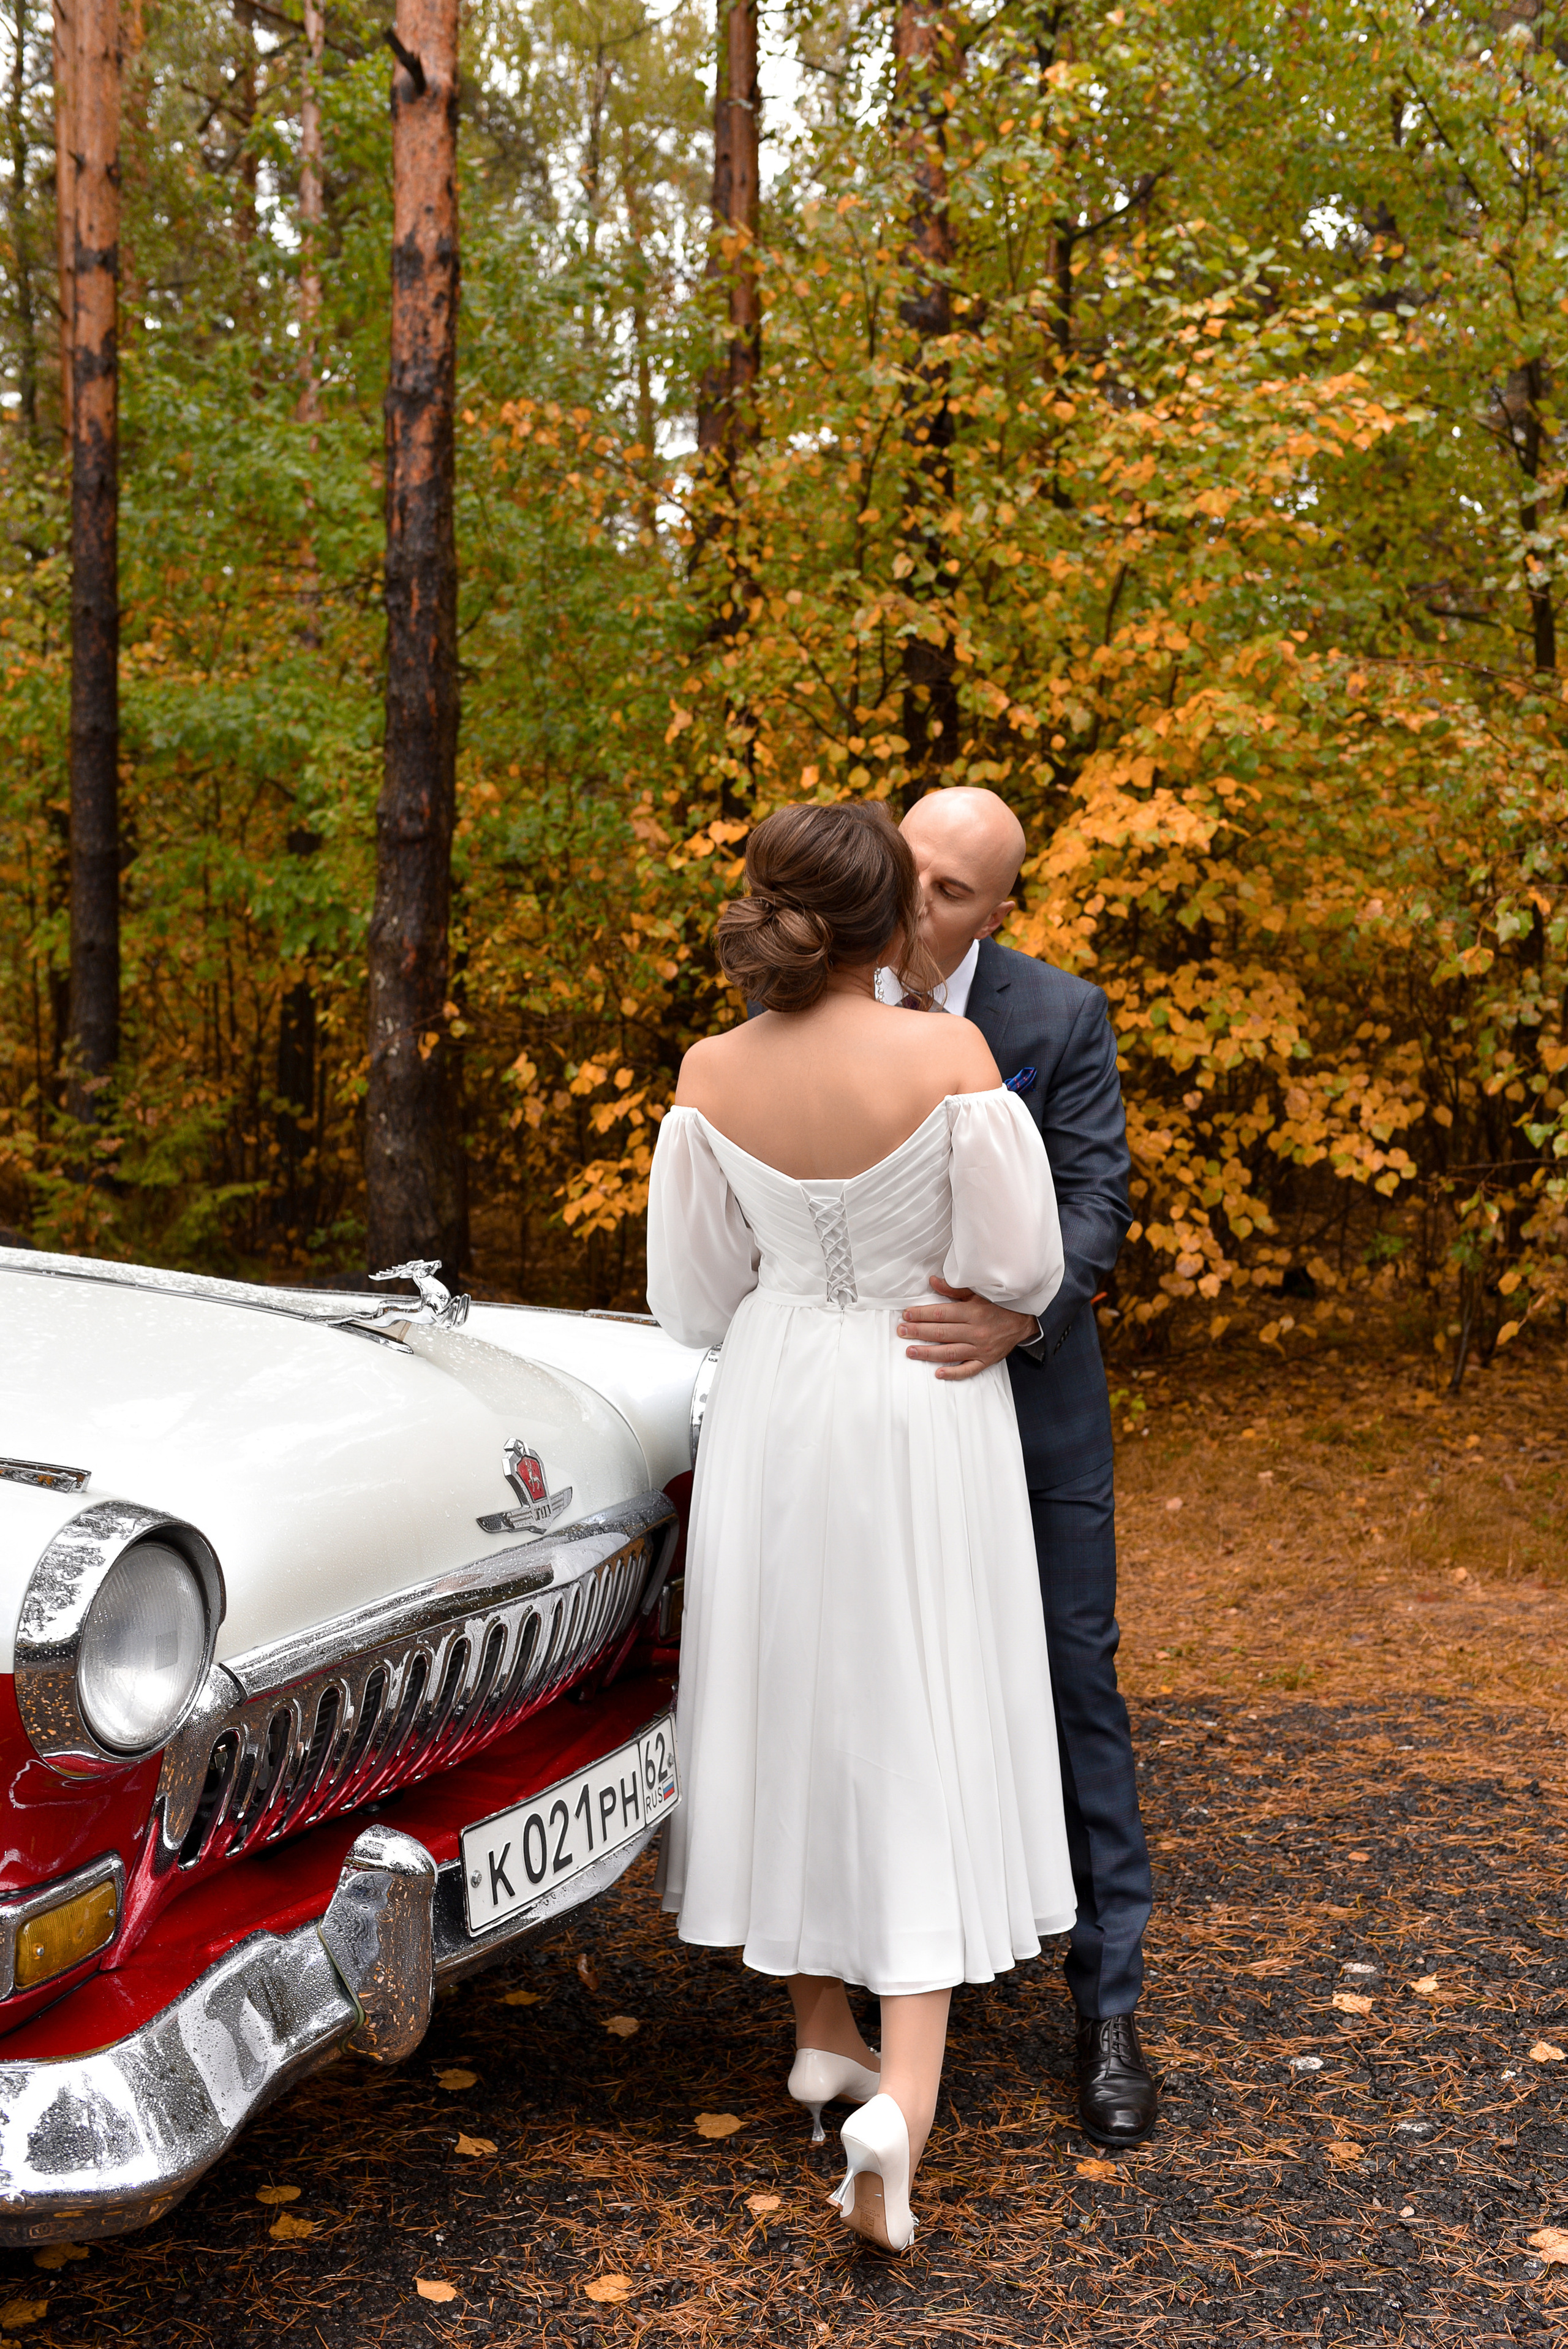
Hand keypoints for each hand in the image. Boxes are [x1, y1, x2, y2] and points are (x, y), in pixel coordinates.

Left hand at [896, 1277, 1038, 1380]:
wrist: (1024, 1321)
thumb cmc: (998, 1305)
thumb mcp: (977, 1293)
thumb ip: (954, 1289)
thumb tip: (932, 1281)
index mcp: (973, 1312)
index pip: (941, 1314)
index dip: (921, 1315)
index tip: (906, 1315)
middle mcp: (976, 1331)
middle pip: (941, 1333)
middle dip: (918, 1332)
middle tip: (901, 1331)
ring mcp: (981, 1348)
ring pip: (950, 1352)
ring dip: (928, 1353)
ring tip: (910, 1351)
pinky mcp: (986, 1360)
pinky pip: (968, 1370)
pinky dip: (953, 1373)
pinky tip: (938, 1373)